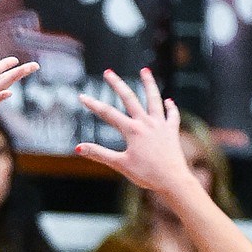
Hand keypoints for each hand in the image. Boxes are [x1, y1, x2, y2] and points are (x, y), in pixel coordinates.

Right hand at [76, 69, 193, 201]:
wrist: (172, 180)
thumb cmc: (146, 175)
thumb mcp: (120, 165)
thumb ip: (99, 154)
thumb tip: (78, 148)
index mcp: (132, 130)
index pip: (108, 113)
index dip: (93, 104)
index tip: (82, 96)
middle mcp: (146, 123)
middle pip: (129, 98)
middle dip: (117, 84)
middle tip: (108, 72)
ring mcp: (160, 125)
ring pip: (154, 98)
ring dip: (148, 83)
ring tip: (145, 71)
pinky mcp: (172, 131)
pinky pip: (171, 115)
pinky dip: (170, 107)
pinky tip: (167, 101)